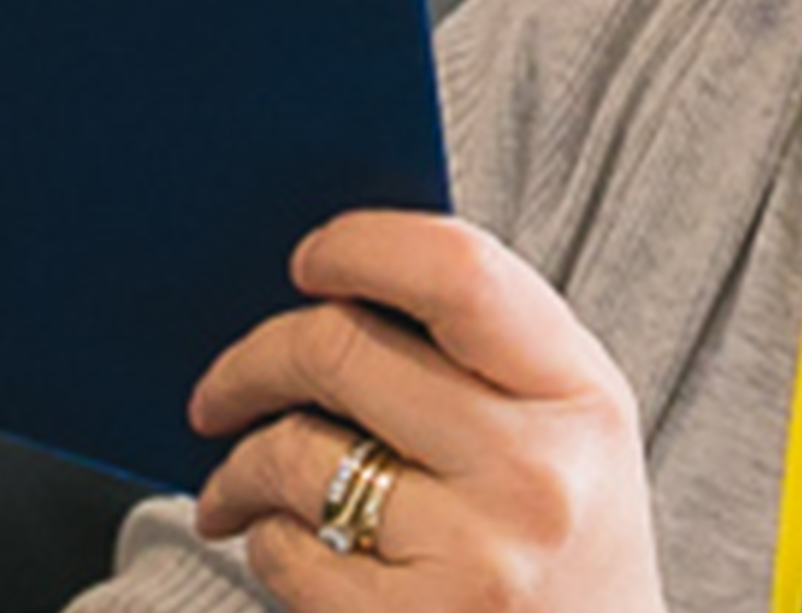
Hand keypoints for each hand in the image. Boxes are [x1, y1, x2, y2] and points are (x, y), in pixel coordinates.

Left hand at [184, 210, 663, 610]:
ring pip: (295, 455)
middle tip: (220, 390)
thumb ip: (484, 355)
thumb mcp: (569, 436)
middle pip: (342, 350)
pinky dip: (265, 542)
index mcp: (581, 395)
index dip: (363, 246)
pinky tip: (285, 546)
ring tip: (236, 484)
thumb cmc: (568, 551)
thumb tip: (334, 287)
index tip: (308, 260)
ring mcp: (478, 555)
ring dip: (241, 465)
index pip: (457, 272)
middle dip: (252, 362)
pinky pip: (287, 552)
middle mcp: (536, 469)